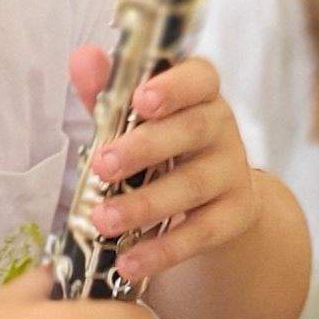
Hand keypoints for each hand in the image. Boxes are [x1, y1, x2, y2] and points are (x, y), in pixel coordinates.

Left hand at [69, 49, 266, 288]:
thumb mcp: (133, 119)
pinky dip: (163, 249)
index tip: (141, 99)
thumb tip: (83, 58)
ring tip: (103, 220)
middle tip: (102, 165)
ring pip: (192, 185)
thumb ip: (107, 92)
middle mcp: (221, 127)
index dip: (173, 86)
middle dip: (144, 148)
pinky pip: (201, 233)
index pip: (199, 77)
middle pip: (192, 130)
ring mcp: (232, 172)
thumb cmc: (162, 147)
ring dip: (144, 204)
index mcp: (198, 93)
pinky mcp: (234, 215)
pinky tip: (130, 261)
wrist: (213, 202)